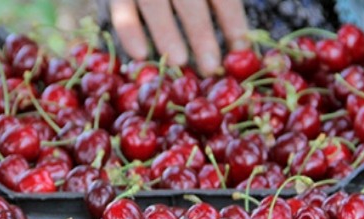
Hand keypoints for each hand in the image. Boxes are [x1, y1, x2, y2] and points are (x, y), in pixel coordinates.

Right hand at [109, 0, 248, 76]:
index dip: (233, 23)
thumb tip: (241, 42)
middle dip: (201, 35)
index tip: (241, 52)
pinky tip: (140, 55)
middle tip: (210, 68)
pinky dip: (129, 31)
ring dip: (166, 34)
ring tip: (179, 62)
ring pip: (154, 5)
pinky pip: (121, 10)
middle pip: (189, 1)